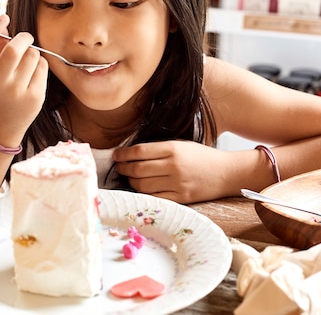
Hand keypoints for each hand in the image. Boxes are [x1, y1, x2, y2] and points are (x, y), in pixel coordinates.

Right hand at [0, 14, 47, 144]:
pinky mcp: (35, 97)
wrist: (0, 126)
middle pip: (13, 50)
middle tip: (26, 37)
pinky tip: (32, 73)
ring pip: (32, 55)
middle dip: (23, 38)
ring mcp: (17, 92)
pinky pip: (43, 66)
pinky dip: (39, 64)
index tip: (3, 17)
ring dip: (32, 52)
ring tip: (27, 61)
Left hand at [113, 140, 234, 203]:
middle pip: (138, 169)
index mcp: (173, 149)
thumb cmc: (201, 156)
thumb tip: (133, 154)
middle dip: (124, 168)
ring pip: (143, 185)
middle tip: (119, 167)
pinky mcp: (181, 198)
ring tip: (128, 177)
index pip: (140, 151)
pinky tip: (140, 189)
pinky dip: (143, 194)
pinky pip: (155, 198)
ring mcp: (177, 184)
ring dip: (131, 182)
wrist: (225, 173)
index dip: (124, 154)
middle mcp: (174, 166)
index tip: (117, 155)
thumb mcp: (181, 145)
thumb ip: (159, 149)